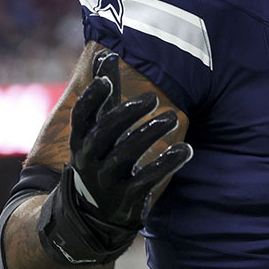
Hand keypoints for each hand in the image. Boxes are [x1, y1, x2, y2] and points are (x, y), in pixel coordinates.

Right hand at [37, 51, 192, 264]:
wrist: (91, 214)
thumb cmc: (101, 156)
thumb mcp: (98, 127)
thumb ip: (104, 93)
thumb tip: (106, 54)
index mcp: (81, 139)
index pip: (82, 115)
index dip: (92, 98)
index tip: (105, 80)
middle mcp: (89, 158)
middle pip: (103, 133)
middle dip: (126, 114)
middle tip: (152, 97)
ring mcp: (106, 180)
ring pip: (125, 155)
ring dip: (149, 133)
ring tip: (172, 117)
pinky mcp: (126, 197)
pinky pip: (147, 179)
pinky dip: (167, 164)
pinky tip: (186, 150)